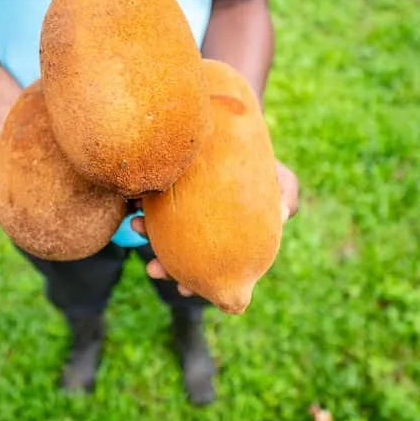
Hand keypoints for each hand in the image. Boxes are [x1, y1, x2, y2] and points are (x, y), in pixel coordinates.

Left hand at [130, 158, 299, 295]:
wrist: (236, 131)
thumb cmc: (264, 166)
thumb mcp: (282, 182)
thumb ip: (285, 199)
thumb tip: (282, 213)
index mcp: (224, 242)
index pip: (207, 269)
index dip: (195, 282)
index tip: (183, 289)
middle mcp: (200, 229)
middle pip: (179, 256)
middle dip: (165, 266)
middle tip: (153, 270)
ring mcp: (181, 208)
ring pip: (159, 229)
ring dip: (145, 232)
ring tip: (134, 226)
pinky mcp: (166, 186)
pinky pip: (149, 198)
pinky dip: (141, 200)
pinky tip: (135, 199)